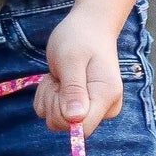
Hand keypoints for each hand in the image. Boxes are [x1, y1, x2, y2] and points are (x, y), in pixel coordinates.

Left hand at [33, 8, 123, 134]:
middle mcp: (105, 108)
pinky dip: (49, 97)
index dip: (62, 113)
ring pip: (56, 121)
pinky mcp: (82, 110)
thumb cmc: (79, 37)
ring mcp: (94, 110)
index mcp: (107, 97)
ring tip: (60, 76)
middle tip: (59, 76)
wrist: (89, 27)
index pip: (82, 128)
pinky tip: (59, 80)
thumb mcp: (71, 59)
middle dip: (53, 101)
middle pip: (66, 126)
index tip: (61, 87)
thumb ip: (73, 89)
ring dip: (50, 97)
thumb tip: (75, 119)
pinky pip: (53, 115)